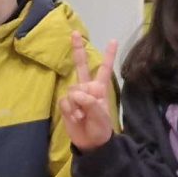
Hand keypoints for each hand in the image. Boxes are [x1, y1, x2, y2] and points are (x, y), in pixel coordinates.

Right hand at [58, 32, 118, 152]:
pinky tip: (75, 117)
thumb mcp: (101, 116)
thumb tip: (76, 93)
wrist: (90, 143)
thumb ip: (90, 102)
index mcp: (100, 88)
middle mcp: (87, 88)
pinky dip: (69, 110)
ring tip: (82, 116)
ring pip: (72, 90)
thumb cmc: (100, 128)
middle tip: (75, 33)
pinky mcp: (66, 104)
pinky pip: (65, 101)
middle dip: (78, 50)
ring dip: (77, 104)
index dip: (108, 56)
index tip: (112, 40)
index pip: (104, 69)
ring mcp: (75, 96)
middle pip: (82, 65)